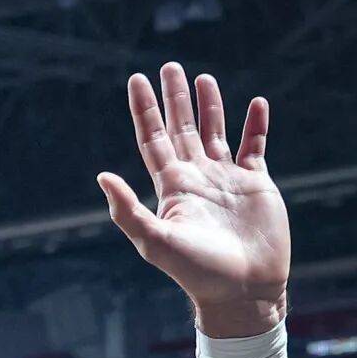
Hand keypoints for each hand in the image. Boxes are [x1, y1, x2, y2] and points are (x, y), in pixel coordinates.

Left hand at [98, 63, 289, 335]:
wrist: (241, 291)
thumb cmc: (197, 272)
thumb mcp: (156, 242)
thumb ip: (127, 211)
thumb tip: (101, 175)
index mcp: (171, 188)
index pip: (153, 139)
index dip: (144, 110)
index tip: (136, 79)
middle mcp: (195, 179)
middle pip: (181, 129)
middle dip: (174, 99)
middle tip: (169, 66)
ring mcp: (225, 180)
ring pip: (215, 132)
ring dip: (210, 105)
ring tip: (203, 78)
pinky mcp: (255, 184)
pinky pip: (254, 146)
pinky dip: (255, 125)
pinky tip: (255, 103)